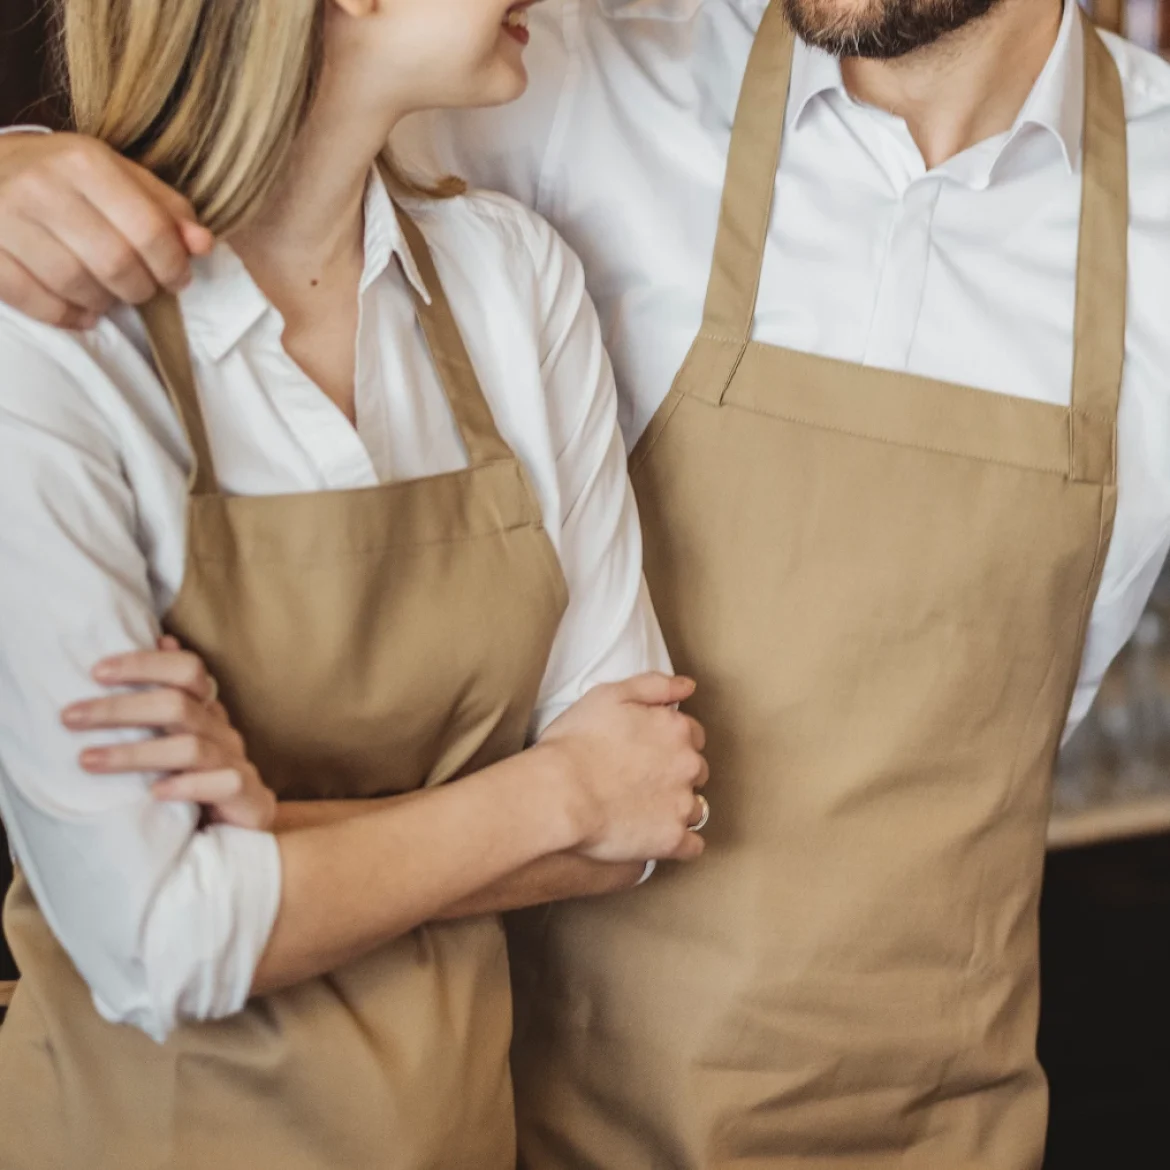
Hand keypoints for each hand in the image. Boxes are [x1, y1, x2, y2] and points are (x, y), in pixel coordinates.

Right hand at [0, 132, 213, 328]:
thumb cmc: (62, 176)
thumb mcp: (116, 175)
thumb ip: (164, 208)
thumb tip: (203, 244)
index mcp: (83, 161)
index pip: (150, 231)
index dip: (173, 266)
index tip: (176, 278)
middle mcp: (42, 186)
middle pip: (117, 265)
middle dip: (140, 289)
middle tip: (141, 289)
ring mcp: (5, 220)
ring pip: (78, 288)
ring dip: (103, 303)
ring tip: (107, 295)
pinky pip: (37, 303)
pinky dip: (67, 316)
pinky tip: (80, 311)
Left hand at [61, 636, 275, 830]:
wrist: (247, 829)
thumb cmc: (203, 780)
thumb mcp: (182, 736)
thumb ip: (171, 696)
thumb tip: (160, 639)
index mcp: (209, 712)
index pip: (187, 670)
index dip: (145, 665)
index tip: (95, 671)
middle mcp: (223, 732)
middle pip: (178, 705)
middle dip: (120, 708)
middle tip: (70, 716)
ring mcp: (237, 763)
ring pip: (190, 747)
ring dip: (134, 753)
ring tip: (88, 760)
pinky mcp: (248, 797)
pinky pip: (223, 784)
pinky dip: (187, 786)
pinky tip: (154, 793)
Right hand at [539, 673, 709, 864]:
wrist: (559, 793)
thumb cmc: (575, 742)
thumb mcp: (609, 695)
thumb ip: (654, 685)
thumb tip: (687, 686)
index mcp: (675, 729)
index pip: (692, 735)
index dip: (669, 742)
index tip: (648, 752)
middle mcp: (688, 765)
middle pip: (696, 771)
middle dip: (675, 775)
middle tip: (640, 782)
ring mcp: (682, 805)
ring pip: (694, 808)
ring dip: (676, 809)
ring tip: (641, 812)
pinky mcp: (672, 840)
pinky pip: (691, 846)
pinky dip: (678, 843)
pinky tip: (655, 838)